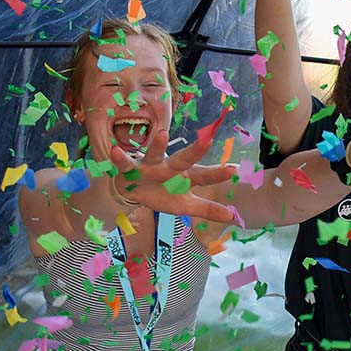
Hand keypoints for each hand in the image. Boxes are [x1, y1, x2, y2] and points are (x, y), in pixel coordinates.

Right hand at [109, 130, 235, 221]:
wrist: (133, 191)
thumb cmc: (163, 194)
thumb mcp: (185, 204)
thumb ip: (207, 209)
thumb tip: (232, 216)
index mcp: (185, 176)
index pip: (204, 175)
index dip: (217, 174)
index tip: (234, 169)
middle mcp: (170, 167)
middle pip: (184, 159)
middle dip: (195, 151)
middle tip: (207, 140)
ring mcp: (150, 166)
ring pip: (155, 155)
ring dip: (157, 146)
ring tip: (162, 134)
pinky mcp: (131, 169)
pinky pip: (125, 164)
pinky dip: (120, 158)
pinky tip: (116, 151)